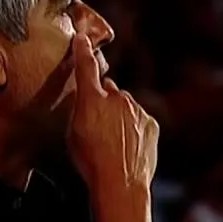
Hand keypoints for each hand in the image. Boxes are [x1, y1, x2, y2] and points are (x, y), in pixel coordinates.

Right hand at [67, 34, 158, 193]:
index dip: (83, 50)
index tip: (82, 39)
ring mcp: (136, 109)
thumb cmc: (90, 162)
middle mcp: (116, 97)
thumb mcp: (72, 134)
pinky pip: (140, 119)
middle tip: (97, 124)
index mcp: (91, 99)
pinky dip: (134, 128)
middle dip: (104, 100)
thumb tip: (88, 101)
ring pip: (125, 106)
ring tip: (112, 142)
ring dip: (120, 116)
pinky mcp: (151, 123)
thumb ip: (80, 110)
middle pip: (109, 89)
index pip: (86, 65)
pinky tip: (126, 147)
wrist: (121, 183)